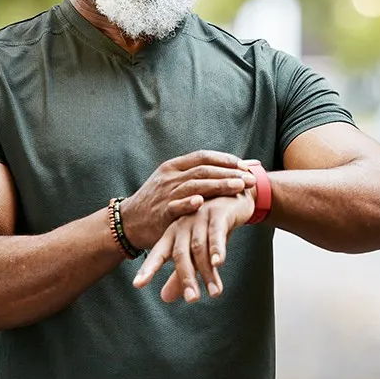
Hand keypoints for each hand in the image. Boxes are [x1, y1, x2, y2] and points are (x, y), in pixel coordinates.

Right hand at [120, 151, 255, 249]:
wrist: (128, 222)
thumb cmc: (158, 202)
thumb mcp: (174, 183)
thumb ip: (199, 176)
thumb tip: (232, 169)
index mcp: (174, 167)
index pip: (203, 157)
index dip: (225, 160)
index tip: (245, 166)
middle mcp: (170, 177)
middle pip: (204, 170)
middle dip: (230, 173)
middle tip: (251, 178)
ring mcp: (165, 194)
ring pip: (195, 186)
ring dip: (218, 185)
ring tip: (239, 186)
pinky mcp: (161, 213)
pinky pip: (176, 206)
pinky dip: (189, 203)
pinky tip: (203, 202)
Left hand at [132, 192, 255, 302]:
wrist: (234, 196)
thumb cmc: (211, 226)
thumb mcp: (197, 251)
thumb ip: (181, 274)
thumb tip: (164, 298)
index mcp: (174, 233)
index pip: (159, 253)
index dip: (148, 268)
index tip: (137, 285)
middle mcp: (183, 225)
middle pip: (180, 254)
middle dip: (186, 278)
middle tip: (192, 300)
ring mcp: (200, 217)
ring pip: (200, 248)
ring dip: (207, 272)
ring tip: (215, 293)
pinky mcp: (218, 213)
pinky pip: (216, 232)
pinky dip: (217, 248)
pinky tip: (219, 263)